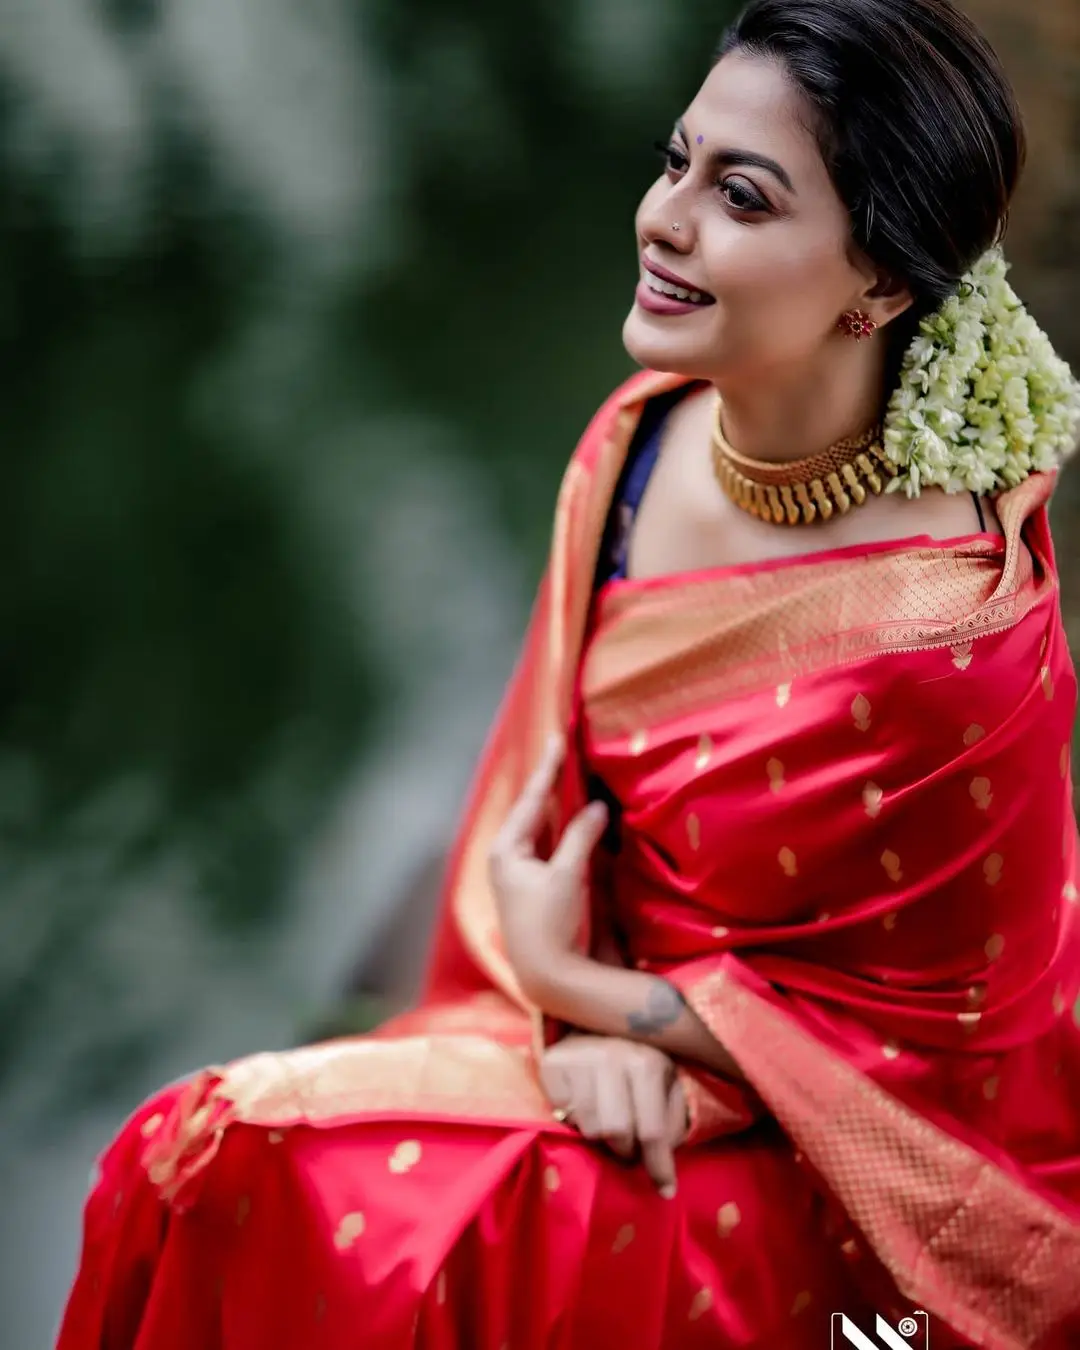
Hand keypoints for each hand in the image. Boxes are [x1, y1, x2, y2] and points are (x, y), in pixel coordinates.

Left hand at [488, 735, 608, 991]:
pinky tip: (575, 812)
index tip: (557, 738)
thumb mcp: (566, 876)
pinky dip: (564, 825)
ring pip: (543, 825)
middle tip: (564, 747)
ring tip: (571, 771)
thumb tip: (597, 807)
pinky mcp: (537, 883)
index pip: (531, 799)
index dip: (548, 769)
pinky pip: (551, 842)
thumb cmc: (550, 924)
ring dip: (558, 802)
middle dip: (551, 781)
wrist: (549, 974)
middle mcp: (509, 855)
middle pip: (534, 809)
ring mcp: (521, 870)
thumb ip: (580, 837)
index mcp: (506, 849)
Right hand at [540, 1035, 687, 1196]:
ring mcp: (579, 1058)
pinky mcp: (552, 1063)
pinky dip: (573, 1118)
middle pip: (616, 1133)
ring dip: (599, 1136)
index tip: (666, 1191)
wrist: (595, 1023)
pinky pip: (562, 1113)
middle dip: (625, 1149)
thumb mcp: (667, 1081)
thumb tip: (670, 1151)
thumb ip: (674, 1116)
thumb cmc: (636, 1060)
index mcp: (647, 1062)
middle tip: (626, 1145)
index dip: (659, 1166)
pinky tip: (582, 1105)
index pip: (652, 1130)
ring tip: (605, 1122)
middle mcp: (612, 1056)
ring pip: (589, 1127)